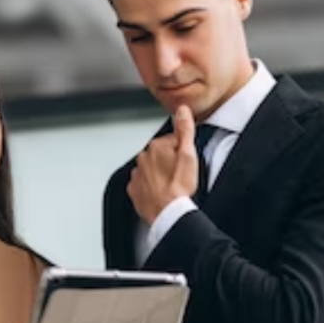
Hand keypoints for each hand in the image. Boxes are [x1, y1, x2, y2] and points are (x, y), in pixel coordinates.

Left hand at [126, 104, 198, 223]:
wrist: (168, 212)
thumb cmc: (179, 186)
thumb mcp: (189, 154)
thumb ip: (185, 130)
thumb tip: (182, 110)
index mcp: (157, 146)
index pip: (172, 141)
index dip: (182, 152)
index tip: (186, 163)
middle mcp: (143, 158)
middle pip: (160, 155)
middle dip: (169, 162)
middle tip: (180, 175)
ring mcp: (137, 175)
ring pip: (151, 169)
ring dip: (159, 174)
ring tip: (171, 185)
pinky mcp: (134, 190)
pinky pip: (143, 185)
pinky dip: (151, 188)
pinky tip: (161, 193)